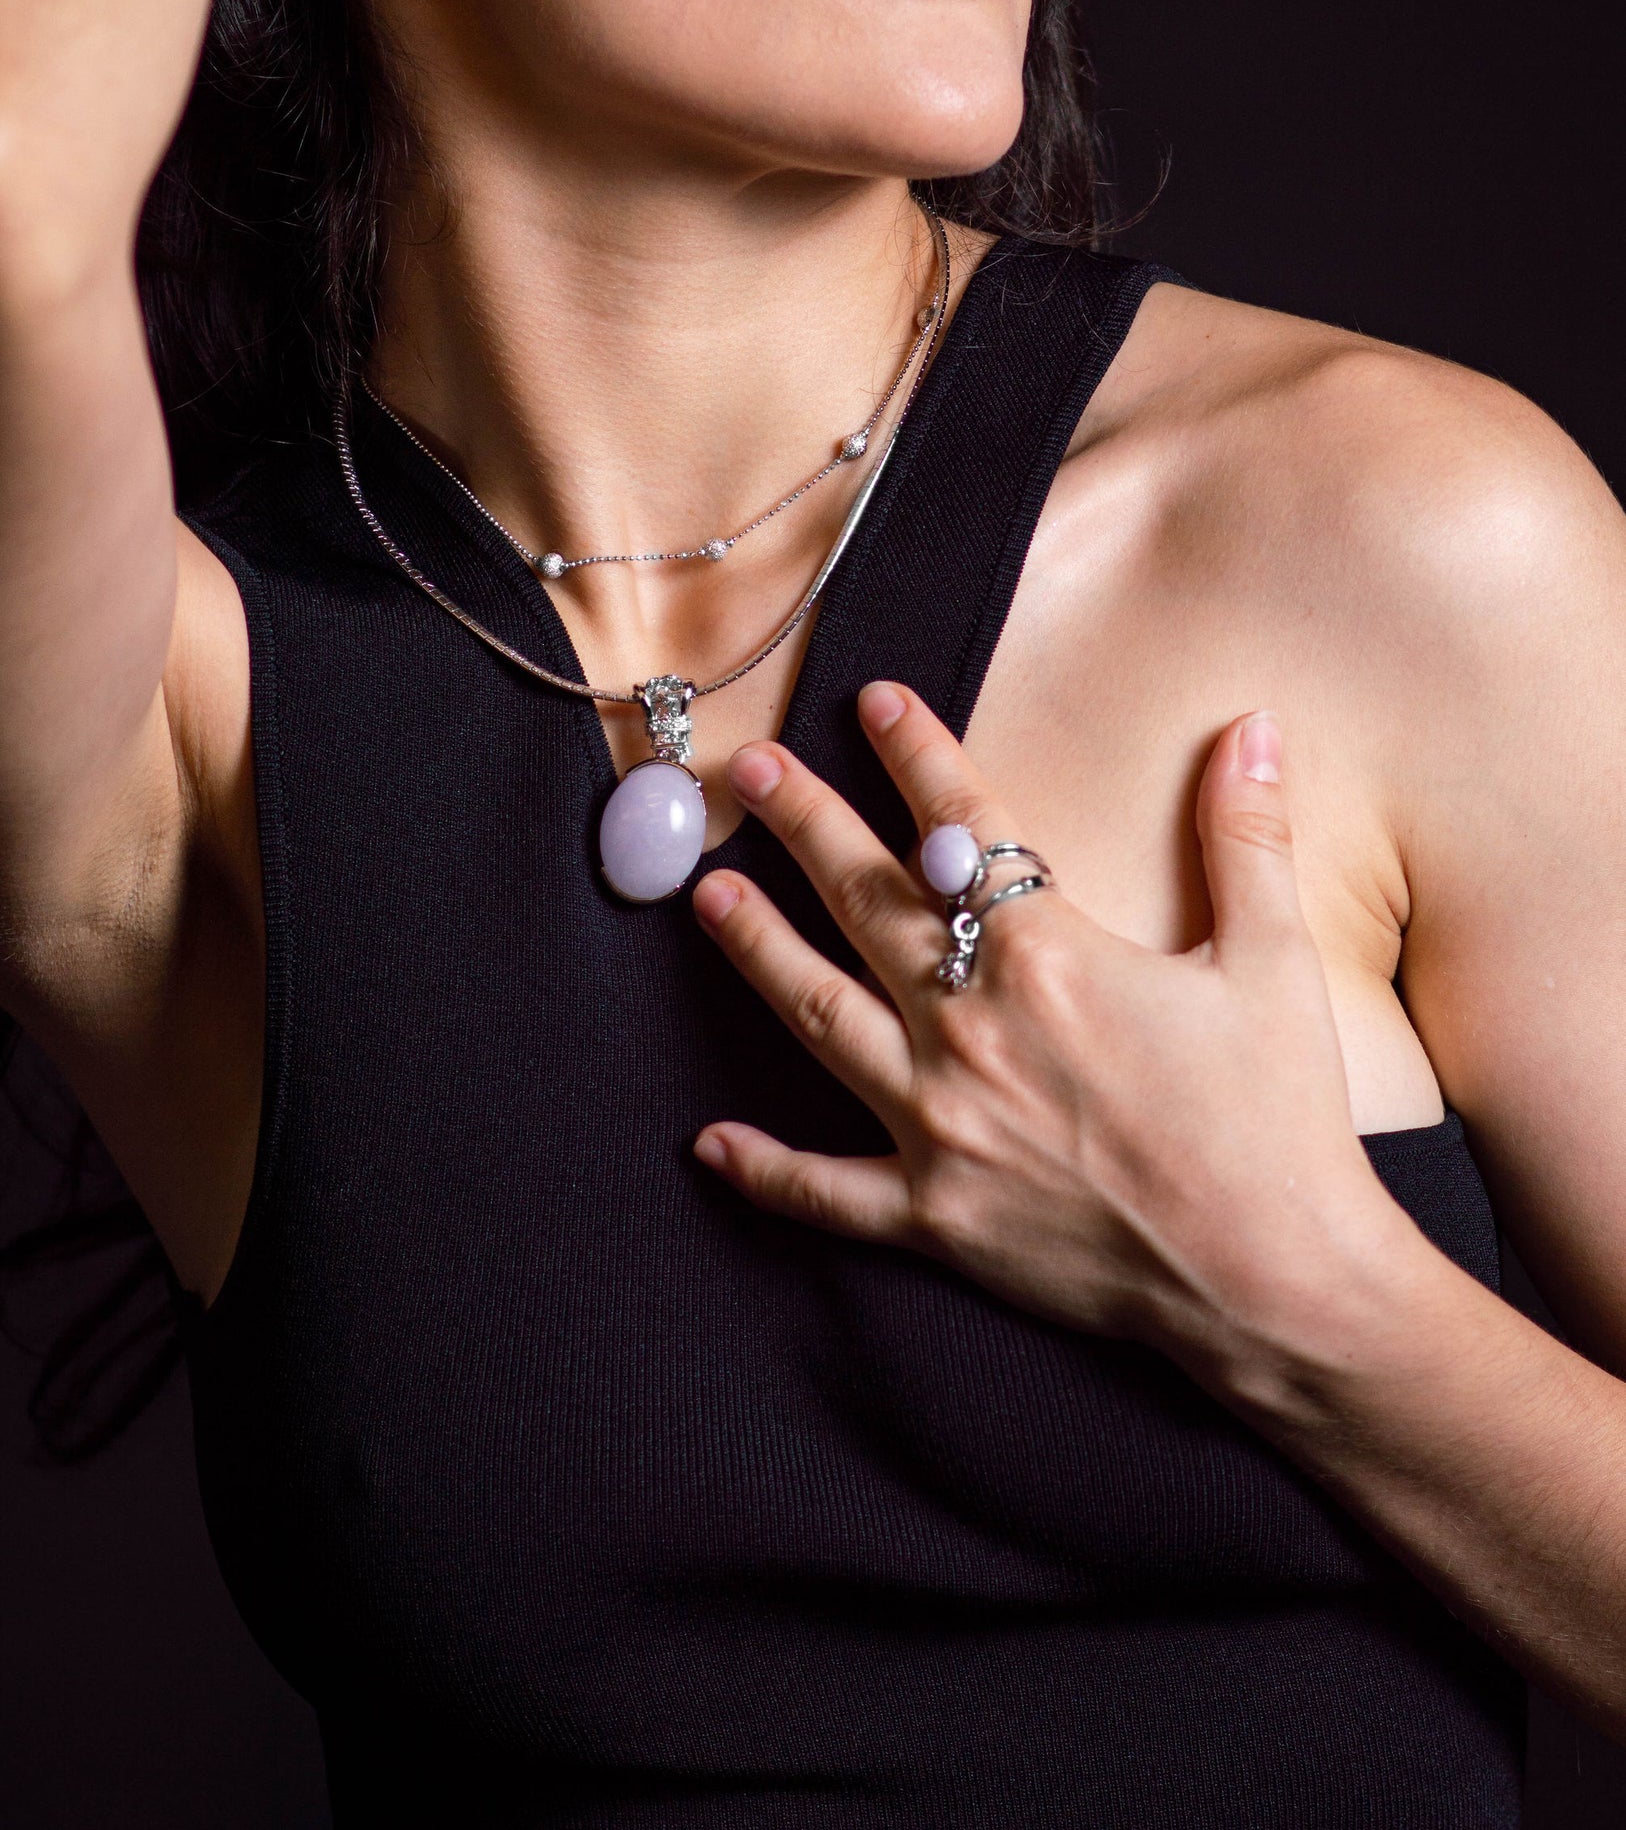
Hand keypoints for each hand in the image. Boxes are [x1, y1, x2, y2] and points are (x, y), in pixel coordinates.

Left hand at [693, 688, 1406, 1396]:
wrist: (1276, 1283)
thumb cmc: (1277, 1124)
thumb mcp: (1272, 962)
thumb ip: (1249, 835)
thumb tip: (1255, 727)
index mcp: (1046, 956)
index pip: (963, 825)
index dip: (916, 754)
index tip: (874, 701)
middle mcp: (970, 1027)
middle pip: (864, 901)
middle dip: (801, 823)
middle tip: (748, 770)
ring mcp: (940, 1123)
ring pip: (817, 1014)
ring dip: (756, 949)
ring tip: (706, 895)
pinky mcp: (934, 1214)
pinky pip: (826, 1190)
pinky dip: (765, 1168)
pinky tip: (710, 1142)